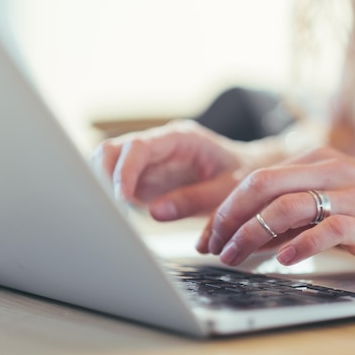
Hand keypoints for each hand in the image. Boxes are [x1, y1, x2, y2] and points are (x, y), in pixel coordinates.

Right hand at [92, 119, 245, 219]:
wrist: (250, 172)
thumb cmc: (242, 175)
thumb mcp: (227, 189)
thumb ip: (194, 199)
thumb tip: (155, 212)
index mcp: (181, 138)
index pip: (139, 146)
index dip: (124, 170)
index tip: (121, 197)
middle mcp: (160, 145)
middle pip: (114, 150)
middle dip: (104, 177)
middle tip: (112, 210)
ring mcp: (150, 161)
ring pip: (109, 163)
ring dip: (104, 186)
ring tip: (115, 215)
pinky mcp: (146, 178)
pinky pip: (117, 181)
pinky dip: (111, 197)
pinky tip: (120, 216)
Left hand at [196, 146, 354, 269]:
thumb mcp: (332, 200)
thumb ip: (293, 213)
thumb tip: (249, 236)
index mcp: (316, 160)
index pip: (256, 178)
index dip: (223, 206)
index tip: (206, 233)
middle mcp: (328, 170)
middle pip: (261, 185)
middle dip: (226, 217)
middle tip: (210, 244)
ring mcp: (346, 195)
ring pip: (284, 208)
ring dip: (250, 234)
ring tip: (233, 256)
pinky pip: (322, 231)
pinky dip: (297, 246)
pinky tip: (282, 261)